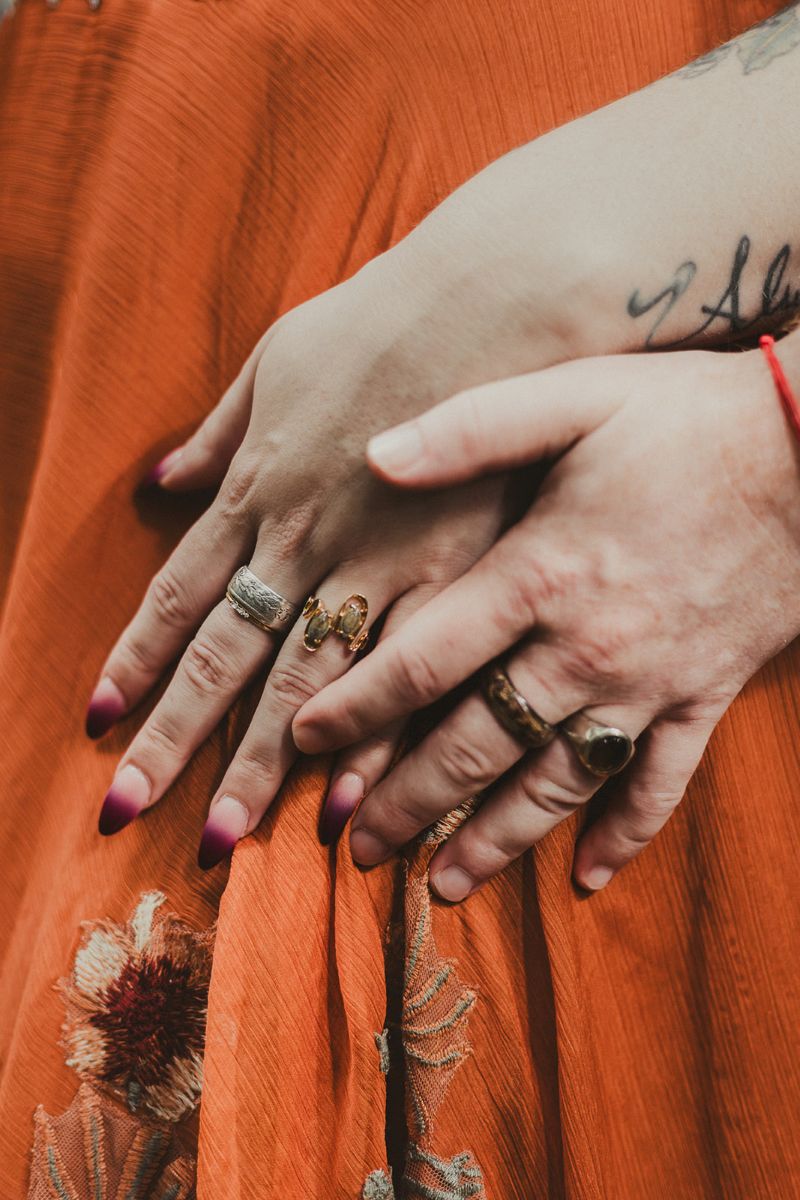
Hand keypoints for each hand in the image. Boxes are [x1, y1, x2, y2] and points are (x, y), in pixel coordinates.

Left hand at [88, 269, 512, 866]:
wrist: (499, 301)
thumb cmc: (387, 322)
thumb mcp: (278, 355)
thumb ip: (219, 428)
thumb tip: (160, 480)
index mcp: (260, 489)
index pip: (180, 593)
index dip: (137, 659)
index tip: (100, 723)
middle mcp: (309, 542)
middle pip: (229, 659)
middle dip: (178, 739)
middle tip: (134, 813)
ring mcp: (383, 567)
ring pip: (309, 686)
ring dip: (263, 767)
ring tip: (228, 840)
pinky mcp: (460, 578)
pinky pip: (407, 676)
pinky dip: (375, 740)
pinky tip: (348, 799)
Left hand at [293, 339, 799, 896]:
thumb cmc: (687, 417)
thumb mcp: (574, 396)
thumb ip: (470, 430)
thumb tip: (372, 455)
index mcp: (538, 572)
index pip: (422, 662)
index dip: (357, 706)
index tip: (306, 740)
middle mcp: (584, 646)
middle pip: (474, 744)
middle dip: (407, 800)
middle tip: (355, 846)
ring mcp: (648, 683)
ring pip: (553, 785)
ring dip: (492, 839)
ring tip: (439, 885)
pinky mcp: (704, 697)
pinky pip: (658, 786)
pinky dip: (624, 837)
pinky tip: (585, 879)